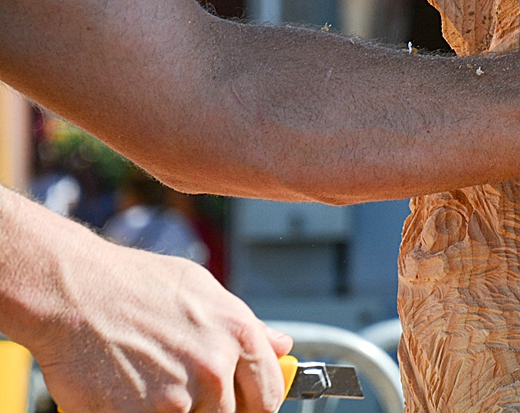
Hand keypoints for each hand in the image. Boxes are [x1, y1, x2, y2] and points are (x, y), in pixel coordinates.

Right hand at [30, 230, 291, 412]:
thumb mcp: (204, 290)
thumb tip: (281, 345)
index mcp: (238, 335)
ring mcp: (176, 398)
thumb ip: (246, 326)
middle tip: (183, 391)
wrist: (73, 292)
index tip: (246, 406)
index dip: (257, 405)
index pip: (269, 395)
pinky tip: (129, 396)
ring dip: (176, 411)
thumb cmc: (135, 285)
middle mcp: (214, 368)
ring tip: (151, 385)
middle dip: (210, 407)